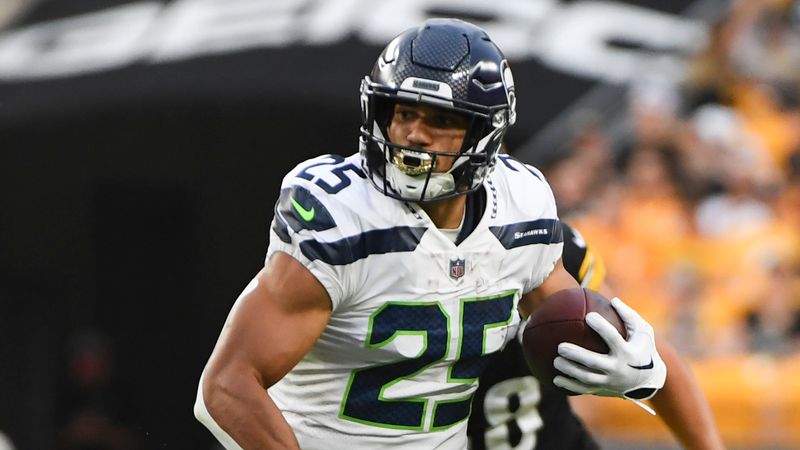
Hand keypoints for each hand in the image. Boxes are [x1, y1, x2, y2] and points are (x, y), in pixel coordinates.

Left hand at [552, 297, 666, 401]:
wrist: (648, 380)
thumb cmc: (642, 348)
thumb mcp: (643, 331)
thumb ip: (629, 316)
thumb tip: (613, 300)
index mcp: (628, 353)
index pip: (613, 338)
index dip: (602, 327)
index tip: (589, 316)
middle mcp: (618, 369)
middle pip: (594, 362)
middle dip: (576, 355)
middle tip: (560, 347)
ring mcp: (610, 381)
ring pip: (586, 378)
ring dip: (569, 370)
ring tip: (555, 360)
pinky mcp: (603, 389)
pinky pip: (584, 389)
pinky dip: (569, 385)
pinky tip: (555, 379)